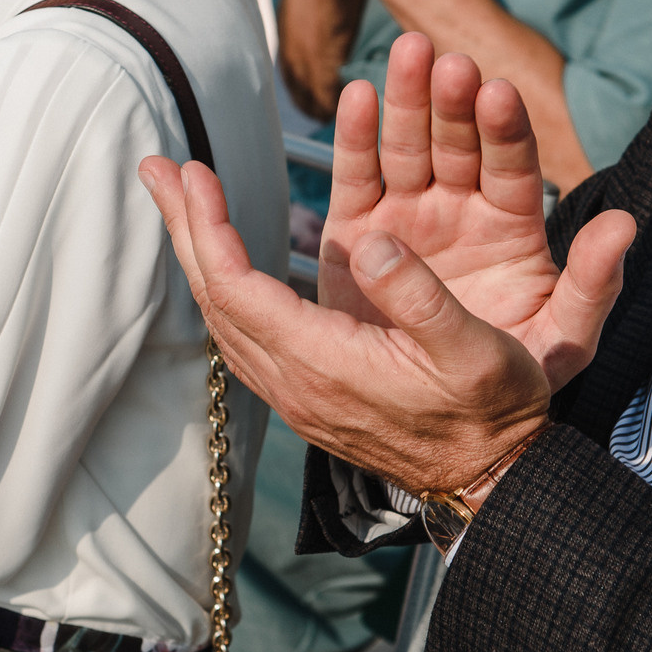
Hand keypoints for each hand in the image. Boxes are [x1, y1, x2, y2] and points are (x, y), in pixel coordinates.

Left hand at [138, 33, 633, 500]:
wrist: (493, 480)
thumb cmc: (491, 414)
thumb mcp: (475, 351)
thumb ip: (421, 297)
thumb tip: (370, 240)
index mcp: (326, 365)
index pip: (238, 289)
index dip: (210, 228)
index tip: (196, 173)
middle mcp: (296, 383)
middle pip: (214, 298)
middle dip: (184, 228)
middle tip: (157, 170)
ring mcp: (297, 394)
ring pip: (224, 317)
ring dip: (199, 254)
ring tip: (183, 204)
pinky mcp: (308, 396)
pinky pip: (245, 334)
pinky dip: (225, 285)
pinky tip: (226, 264)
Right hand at [320, 34, 632, 388]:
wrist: (446, 420)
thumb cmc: (514, 379)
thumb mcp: (562, 339)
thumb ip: (595, 285)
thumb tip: (624, 224)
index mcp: (510, 227)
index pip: (511, 165)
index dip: (504, 129)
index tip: (498, 93)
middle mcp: (459, 210)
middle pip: (456, 141)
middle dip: (452, 100)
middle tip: (449, 63)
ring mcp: (409, 215)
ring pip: (408, 146)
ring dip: (406, 97)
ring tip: (408, 53)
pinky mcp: (359, 232)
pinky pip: (358, 176)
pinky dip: (357, 135)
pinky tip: (359, 95)